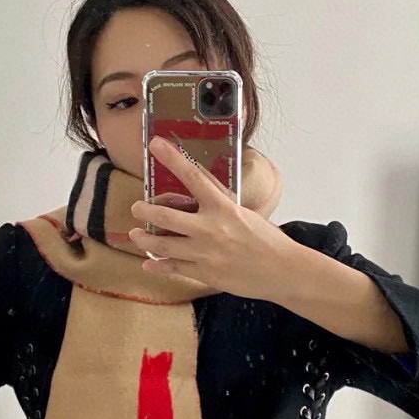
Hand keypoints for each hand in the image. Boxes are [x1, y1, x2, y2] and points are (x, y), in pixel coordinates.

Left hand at [128, 136, 296, 300]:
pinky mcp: (205, 274)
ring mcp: (205, 253)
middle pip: (164, 216)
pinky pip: (173, 268)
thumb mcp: (244, 211)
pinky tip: (149, 264)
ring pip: (162, 245)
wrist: (282, 270)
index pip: (193, 176)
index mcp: (223, 208)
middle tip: (136, 208)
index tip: (155, 144)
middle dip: (143, 211)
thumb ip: (219, 197)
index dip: (171, 159)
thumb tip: (196, 179)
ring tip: (136, 234)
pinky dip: (157, 266)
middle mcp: (210, 229)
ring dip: (143, 239)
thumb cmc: (266, 239)